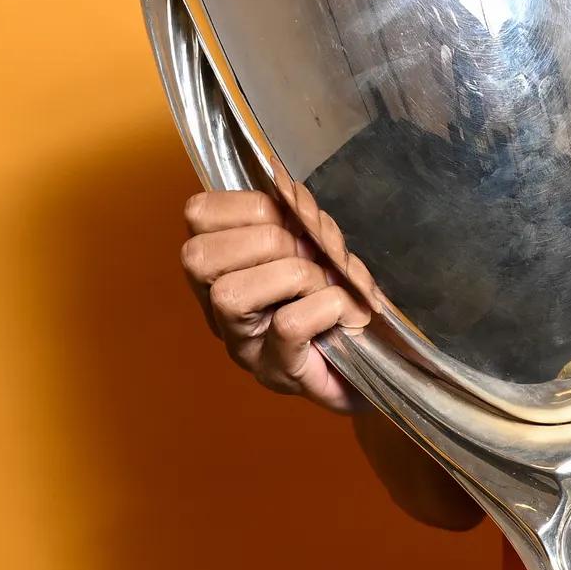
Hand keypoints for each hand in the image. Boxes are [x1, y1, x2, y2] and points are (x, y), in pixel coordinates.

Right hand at [178, 188, 368, 412]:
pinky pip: (289, 325)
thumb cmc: (338, 299)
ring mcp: (242, 345)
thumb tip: (295, 197)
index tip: (290, 219)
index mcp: (222, 265)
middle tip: (309, 255)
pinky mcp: (278, 372)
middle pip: (199, 256)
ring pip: (233, 293)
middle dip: (268, 240)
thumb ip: (297, 219)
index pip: (198, 215)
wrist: (372, 366)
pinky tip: (345, 312)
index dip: (250, 205)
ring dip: (295, 275)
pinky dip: (325, 307)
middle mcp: (217, 308)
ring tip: (326, 285)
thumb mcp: (314, 245)